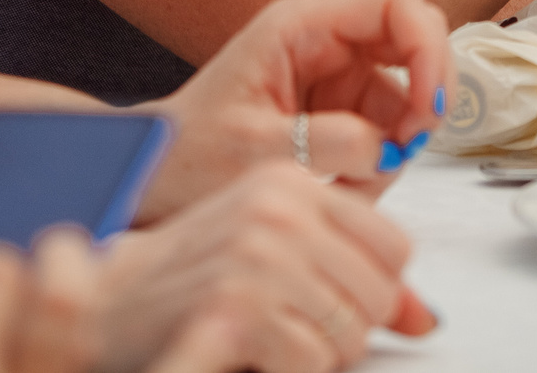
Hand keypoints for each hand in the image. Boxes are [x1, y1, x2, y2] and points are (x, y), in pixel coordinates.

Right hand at [98, 163, 436, 372]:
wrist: (110, 299)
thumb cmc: (191, 272)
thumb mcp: (274, 248)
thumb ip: (350, 274)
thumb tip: (425, 319)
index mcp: (291, 182)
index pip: (393, 246)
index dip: (374, 288)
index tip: (335, 297)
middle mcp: (279, 209)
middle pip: (378, 293)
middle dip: (348, 326)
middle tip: (300, 326)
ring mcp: (259, 254)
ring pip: (351, 332)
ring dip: (318, 352)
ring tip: (274, 335)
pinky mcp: (239, 304)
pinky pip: (312, 361)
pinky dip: (290, 370)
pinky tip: (255, 350)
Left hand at [138, 0, 448, 215]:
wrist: (153, 179)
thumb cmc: (185, 154)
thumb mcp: (250, 150)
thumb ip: (323, 144)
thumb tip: (386, 144)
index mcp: (299, 26)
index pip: (394, 2)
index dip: (427, 47)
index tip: (429, 105)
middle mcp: (325, 42)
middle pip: (414, 39)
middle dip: (425, 94)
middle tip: (410, 145)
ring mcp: (335, 78)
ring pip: (405, 95)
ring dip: (398, 142)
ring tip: (353, 185)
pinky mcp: (338, 113)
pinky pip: (386, 130)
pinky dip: (380, 164)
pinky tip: (345, 189)